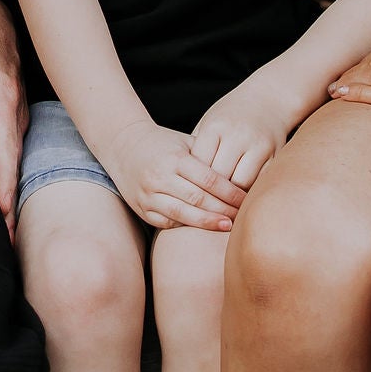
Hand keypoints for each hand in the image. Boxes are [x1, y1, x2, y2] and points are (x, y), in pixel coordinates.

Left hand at [0, 0, 27, 224]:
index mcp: (0, 99)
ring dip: (8, 194)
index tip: (0, 214)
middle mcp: (15, 112)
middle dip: (8, 204)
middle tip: (0, 242)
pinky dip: (6, 177)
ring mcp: (17, 114)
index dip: (2, 185)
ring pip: (14, 161)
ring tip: (0, 233)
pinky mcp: (12, 115)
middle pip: (13, 166)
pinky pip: (11, 151)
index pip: (4, 151)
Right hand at [108, 127, 238, 234]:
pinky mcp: (142, 209)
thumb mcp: (186, 143)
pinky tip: (202, 227)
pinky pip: (167, 222)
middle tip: (243, 216)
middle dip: (223, 210)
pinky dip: (186, 226)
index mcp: (174, 159)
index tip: (247, 199)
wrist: (124, 146)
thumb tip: (243, 173)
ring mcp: (148, 194)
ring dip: (207, 222)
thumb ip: (209, 158)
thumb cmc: (164, 144)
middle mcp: (159, 177)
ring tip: (228, 226)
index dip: (230, 192)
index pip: (209, 179)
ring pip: (182, 214)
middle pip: (198, 199)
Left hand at [187, 83, 295, 199]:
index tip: (189, 191)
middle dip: (211, 192)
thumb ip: (198, 148)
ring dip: (232, 196)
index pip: (200, 164)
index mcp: (215, 127)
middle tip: (204, 205)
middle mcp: (237, 136)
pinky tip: (242, 196)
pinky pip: (260, 182)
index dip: (193, 180)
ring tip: (223, 204)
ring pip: (241, 184)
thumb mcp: (209, 123)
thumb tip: (182, 180)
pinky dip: (250, 192)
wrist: (268, 99)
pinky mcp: (275, 155)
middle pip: (220, 177)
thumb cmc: (231, 115)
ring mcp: (258, 146)